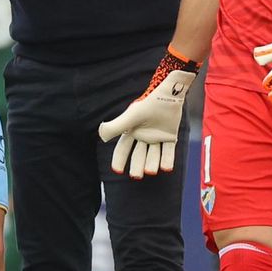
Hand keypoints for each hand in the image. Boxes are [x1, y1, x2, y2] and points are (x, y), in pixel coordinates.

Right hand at [97, 50, 198, 178]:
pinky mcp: (170, 136)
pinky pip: (168, 151)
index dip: (119, 159)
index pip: (123, 148)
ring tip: (150, 171)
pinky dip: (167, 160)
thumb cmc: (149, 103)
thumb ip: (117, 126)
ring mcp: (157, 137)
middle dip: (136, 166)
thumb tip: (102, 136)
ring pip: (153, 155)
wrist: (169, 94)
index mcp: (132, 130)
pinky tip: (166, 169)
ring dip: (152, 164)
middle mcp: (143, 135)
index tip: (117, 171)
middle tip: (136, 176)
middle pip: (139, 155)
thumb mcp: (132, 116)